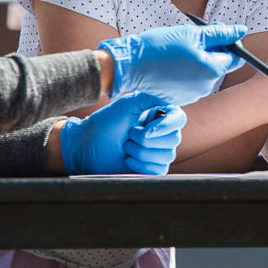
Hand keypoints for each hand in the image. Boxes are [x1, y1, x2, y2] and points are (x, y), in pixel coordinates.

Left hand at [60, 92, 186, 174]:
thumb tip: (170, 100)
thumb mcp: (128, 104)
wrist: (87, 146)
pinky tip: (128, 160)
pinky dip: (141, 166)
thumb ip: (151, 97)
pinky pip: (159, 170)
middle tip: (129, 135)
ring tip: (126, 147)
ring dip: (141, 152)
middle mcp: (162, 134)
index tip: (146, 129)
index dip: (166, 126)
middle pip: (174, 139)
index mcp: (159, 116)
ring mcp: (158, 152)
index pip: (179, 119)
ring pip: (166, 156)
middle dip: (146, 140)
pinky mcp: (152, 168)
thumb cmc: (105, 123)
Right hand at [101, 23, 247, 104]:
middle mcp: (206, 86)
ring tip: (181, 46)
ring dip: (200, 58)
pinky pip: (191, 81)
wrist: (128, 66)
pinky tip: (172, 60)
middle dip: (213, 48)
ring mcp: (192, 94)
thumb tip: (242, 30)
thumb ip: (220, 33)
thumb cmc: (159, 47)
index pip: (236, 57)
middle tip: (197, 33)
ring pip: (205, 72)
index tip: (217, 31)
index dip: (230, 42)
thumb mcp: (192, 34)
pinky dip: (187, 69)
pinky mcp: (179, 97)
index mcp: (212, 70)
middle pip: (220, 64)